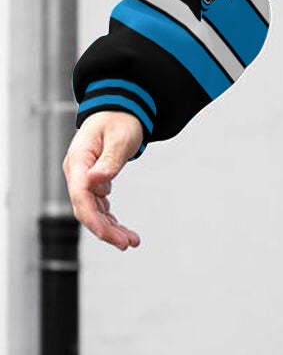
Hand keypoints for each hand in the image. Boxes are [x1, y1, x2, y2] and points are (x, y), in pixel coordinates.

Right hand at [63, 113, 143, 250]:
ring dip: (110, 229)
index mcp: (78, 161)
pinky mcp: (93, 183)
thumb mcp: (119, 137)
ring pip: (93, 212)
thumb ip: (109, 160)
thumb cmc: (119, 120)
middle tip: (128, 244)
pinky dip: (111, 220)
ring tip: (132, 242)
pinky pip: (100, 207)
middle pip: (85, 209)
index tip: (111, 235)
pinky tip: (126, 232)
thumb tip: (95, 182)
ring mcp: (84, 179)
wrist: (120, 110)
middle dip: (105, 230)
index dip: (94, 219)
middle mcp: (77, 173)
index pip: (81, 197)